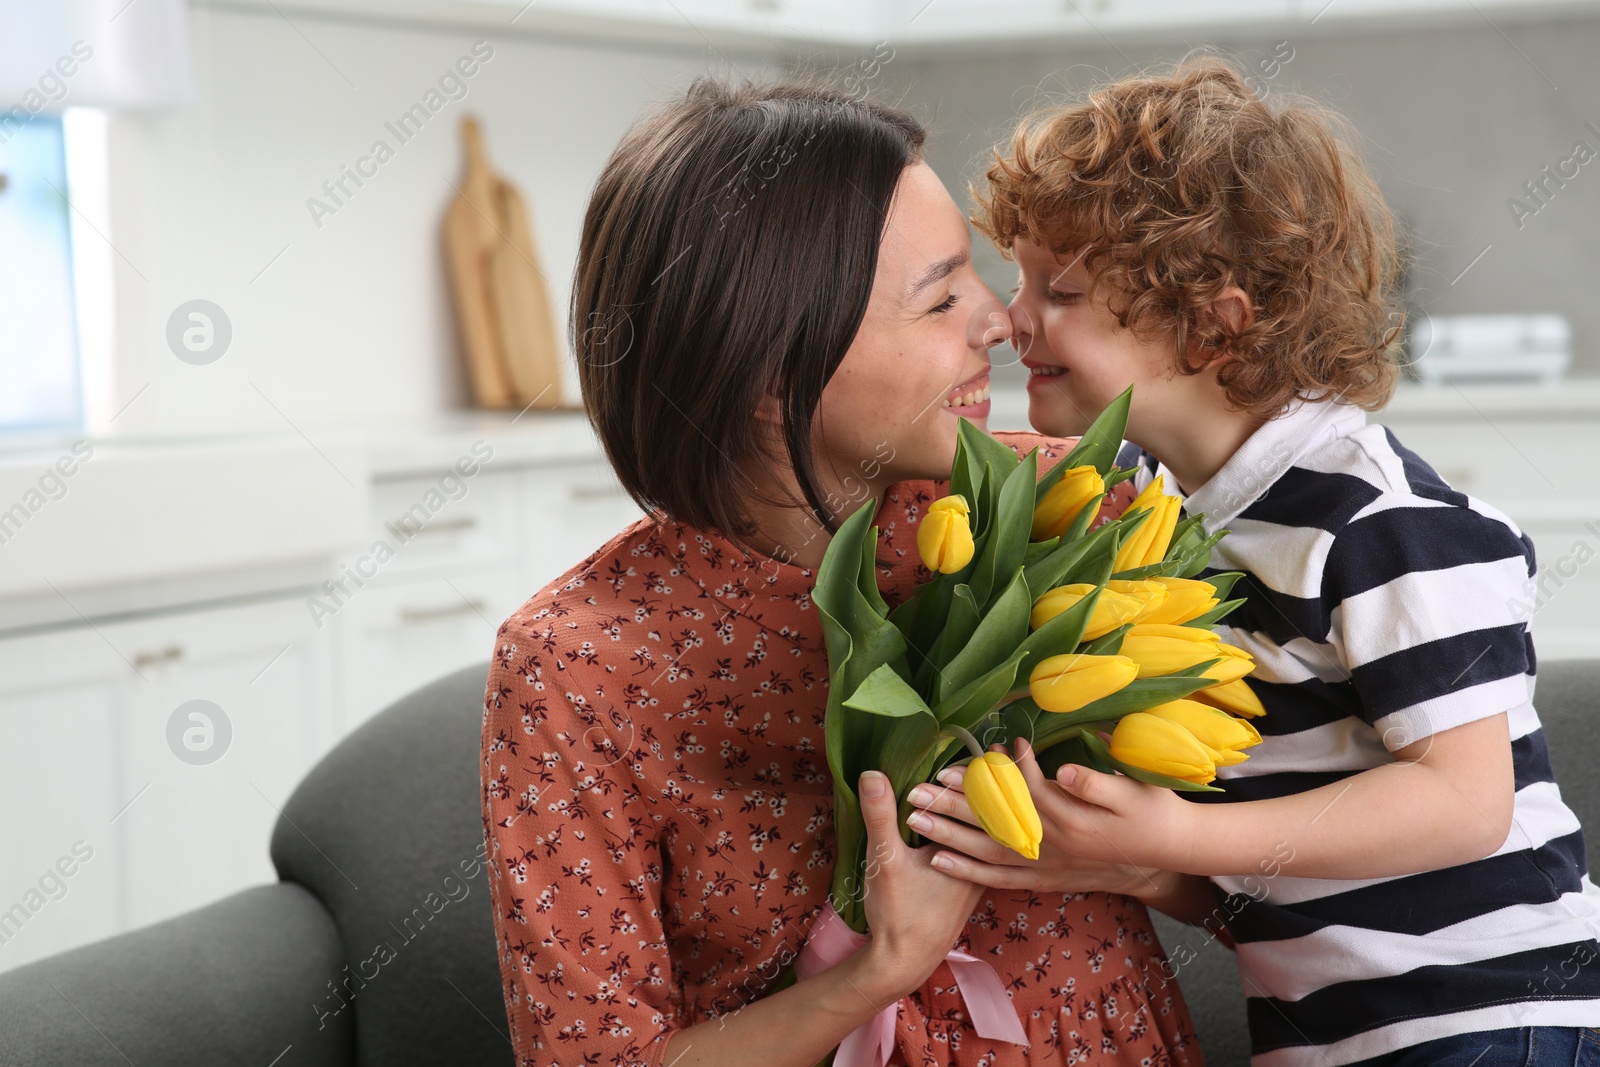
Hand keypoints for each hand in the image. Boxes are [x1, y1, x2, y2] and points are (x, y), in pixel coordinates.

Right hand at [854, 769, 985, 1001]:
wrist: (904, 961)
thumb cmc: (899, 913)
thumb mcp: (886, 860)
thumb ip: (881, 816)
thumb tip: (872, 773)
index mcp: (973, 855)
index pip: (988, 804)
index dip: (988, 772)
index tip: (992, 745)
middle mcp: (985, 865)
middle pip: (995, 816)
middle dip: (991, 784)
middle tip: (993, 752)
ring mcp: (979, 876)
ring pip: (989, 832)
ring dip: (983, 805)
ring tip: (981, 777)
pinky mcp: (969, 885)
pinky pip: (979, 846)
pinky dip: (973, 826)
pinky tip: (961, 815)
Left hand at [905, 738, 1197, 895]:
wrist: (1165, 857)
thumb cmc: (1150, 814)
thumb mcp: (1132, 793)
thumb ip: (1095, 784)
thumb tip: (1064, 771)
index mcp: (1069, 821)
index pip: (1019, 793)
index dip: (991, 774)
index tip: (966, 757)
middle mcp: (1050, 847)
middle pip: (992, 823)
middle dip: (953, 806)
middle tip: (918, 790)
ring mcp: (1044, 865)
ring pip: (987, 851)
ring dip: (949, 834)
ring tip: (915, 820)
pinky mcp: (1043, 878)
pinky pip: (998, 878)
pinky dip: (969, 870)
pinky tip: (940, 859)